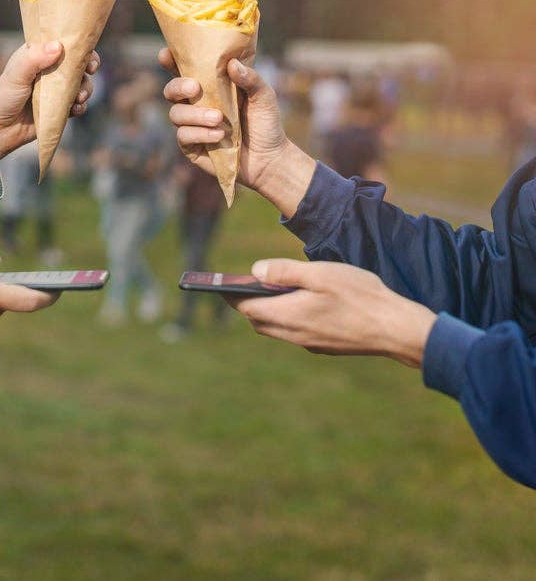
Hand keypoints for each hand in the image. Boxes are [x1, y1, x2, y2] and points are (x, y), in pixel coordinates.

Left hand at [0, 43, 99, 176]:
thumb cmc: (1, 99)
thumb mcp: (16, 75)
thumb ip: (35, 59)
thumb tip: (58, 46)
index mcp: (36, 56)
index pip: (61, 44)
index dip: (78, 46)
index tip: (87, 53)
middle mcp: (47, 71)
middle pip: (76, 64)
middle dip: (87, 68)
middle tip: (90, 71)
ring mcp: (53, 91)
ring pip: (80, 85)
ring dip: (85, 89)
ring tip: (79, 97)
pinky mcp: (57, 109)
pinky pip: (76, 105)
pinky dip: (80, 106)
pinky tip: (75, 109)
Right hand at [159, 48, 314, 215]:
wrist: (269, 158)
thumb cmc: (265, 122)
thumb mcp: (263, 96)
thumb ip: (250, 79)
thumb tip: (232, 64)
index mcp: (209, 87)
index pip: (183, 70)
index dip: (170, 61)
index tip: (165, 54)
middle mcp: (195, 104)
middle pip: (171, 91)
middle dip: (177, 87)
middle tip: (195, 88)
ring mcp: (192, 126)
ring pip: (176, 114)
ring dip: (195, 115)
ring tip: (218, 118)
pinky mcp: (191, 147)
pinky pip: (184, 136)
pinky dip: (200, 134)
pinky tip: (218, 135)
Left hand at [227, 259, 436, 367]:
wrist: (395, 329)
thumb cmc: (359, 295)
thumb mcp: (319, 273)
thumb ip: (284, 271)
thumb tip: (254, 271)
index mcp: (289, 315)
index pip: (248, 309)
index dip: (232, 296)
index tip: (222, 284)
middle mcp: (295, 335)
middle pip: (259, 322)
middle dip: (247, 304)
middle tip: (243, 285)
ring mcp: (310, 343)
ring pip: (277, 329)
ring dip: (268, 312)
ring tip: (269, 290)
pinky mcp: (325, 346)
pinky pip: (295, 333)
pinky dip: (288, 318)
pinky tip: (300, 303)